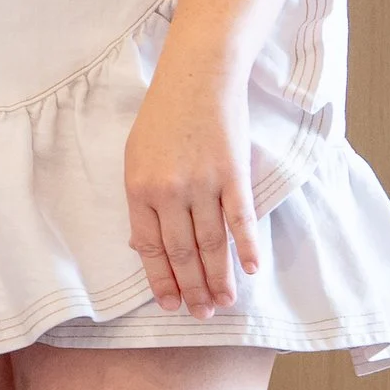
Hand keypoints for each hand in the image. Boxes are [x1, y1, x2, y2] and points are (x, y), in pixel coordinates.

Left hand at [124, 43, 260, 316]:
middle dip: (192, 289)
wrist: (197, 74)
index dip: (162, 281)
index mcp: (139, 189)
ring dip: (220, 279)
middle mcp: (170, 191)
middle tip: (202, 315)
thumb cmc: (163, 115)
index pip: (151, 249)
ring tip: (225, 304)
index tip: (171, 306)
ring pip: (212, 244)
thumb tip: (144, 246)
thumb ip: (142, 202)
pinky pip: (240, 219)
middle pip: (183, 253)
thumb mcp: (136, 157)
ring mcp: (203, 183)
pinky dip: (247, 247)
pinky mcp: (232, 173)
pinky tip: (252, 270)